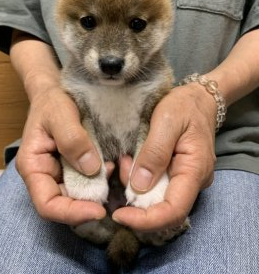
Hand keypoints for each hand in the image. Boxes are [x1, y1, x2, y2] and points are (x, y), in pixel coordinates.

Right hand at [16, 86, 106, 224]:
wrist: (57, 92)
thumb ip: (72, 139)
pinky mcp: (75, 166)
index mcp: (34, 167)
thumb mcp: (60, 114)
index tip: (98, 210)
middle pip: (65, 204)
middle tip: (112, 192)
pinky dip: (101, 178)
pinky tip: (112, 165)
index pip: (47, 205)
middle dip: (89, 203)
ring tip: (113, 170)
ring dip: (98, 190)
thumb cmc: (52, 101)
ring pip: (79, 194)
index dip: (72, 213)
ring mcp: (61, 172)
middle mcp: (46, 175)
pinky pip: (89, 180)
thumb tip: (91, 168)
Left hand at [114, 83, 216, 230]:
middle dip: (135, 199)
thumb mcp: (167, 121)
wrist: (198, 98)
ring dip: (135, 187)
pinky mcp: (176, 174)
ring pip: (157, 199)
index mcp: (195, 170)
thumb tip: (139, 187)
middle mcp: (193, 181)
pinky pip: (156, 186)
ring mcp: (185, 179)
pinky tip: (131, 161)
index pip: (173, 211)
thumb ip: (154, 153)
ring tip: (124, 160)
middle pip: (163, 209)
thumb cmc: (185, 105)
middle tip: (119, 168)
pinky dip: (139, 179)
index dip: (146, 220)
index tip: (119, 215)